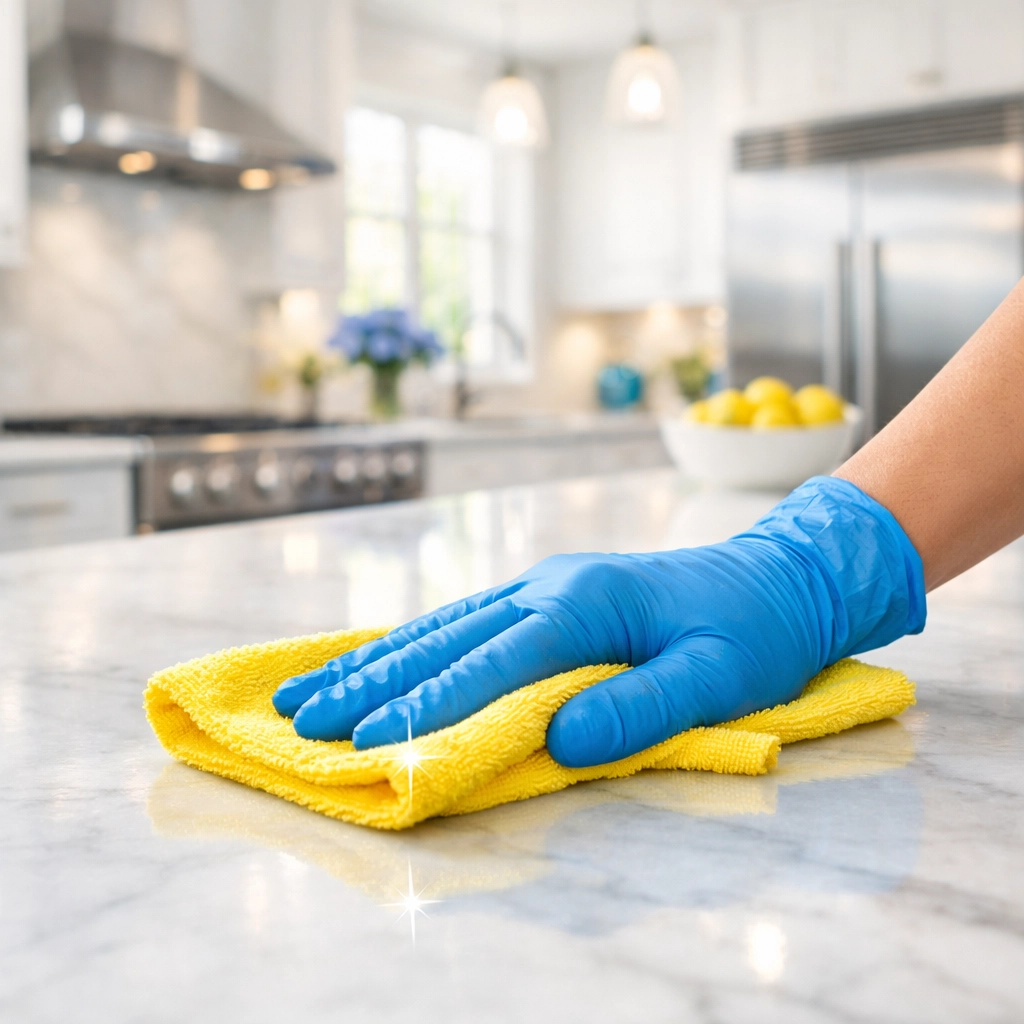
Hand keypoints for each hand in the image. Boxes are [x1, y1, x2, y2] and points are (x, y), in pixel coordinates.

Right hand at [273, 477, 924, 766]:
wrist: (777, 575)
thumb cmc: (754, 631)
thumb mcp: (720, 676)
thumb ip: (641, 707)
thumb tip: (559, 739)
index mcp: (587, 604)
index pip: (493, 663)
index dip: (430, 705)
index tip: (369, 743)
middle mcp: (550, 586)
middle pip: (446, 639)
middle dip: (372, 684)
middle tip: (300, 722)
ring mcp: (544, 586)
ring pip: (442, 625)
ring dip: (373, 661)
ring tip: (308, 691)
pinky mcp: (546, 595)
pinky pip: (463, 619)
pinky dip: (410, 644)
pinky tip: (375, 659)